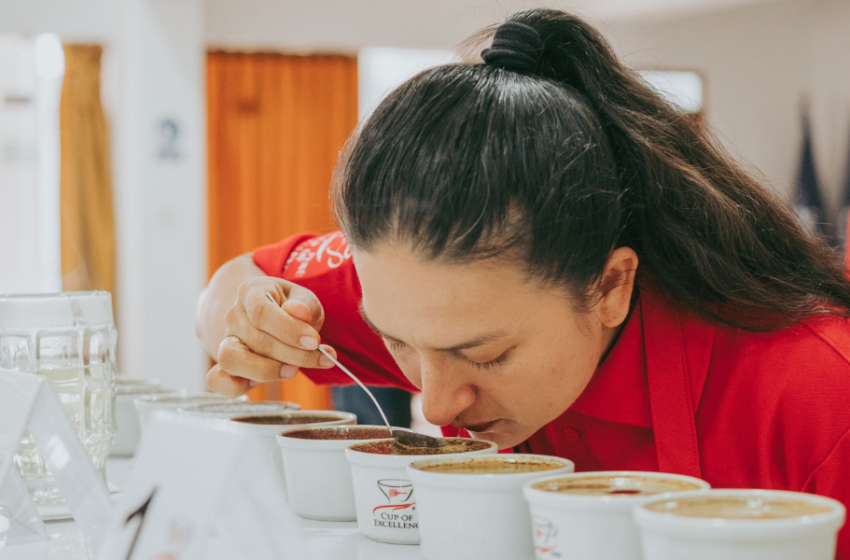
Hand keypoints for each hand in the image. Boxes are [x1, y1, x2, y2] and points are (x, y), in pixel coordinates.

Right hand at [205, 277, 336, 396]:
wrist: (274, 316)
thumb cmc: (292, 307)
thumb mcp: (304, 298)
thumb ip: (305, 305)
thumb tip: (299, 313)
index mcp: (251, 292)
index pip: (261, 312)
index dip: (289, 330)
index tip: (314, 341)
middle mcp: (233, 316)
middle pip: (256, 339)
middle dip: (293, 354)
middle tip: (319, 358)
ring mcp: (226, 341)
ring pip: (232, 360)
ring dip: (266, 370)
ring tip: (292, 370)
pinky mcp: (225, 365)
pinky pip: (217, 381)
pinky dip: (236, 387)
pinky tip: (262, 383)